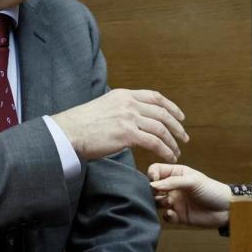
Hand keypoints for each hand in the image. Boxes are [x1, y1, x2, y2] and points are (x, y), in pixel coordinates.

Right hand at [52, 89, 187, 162]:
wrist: (67, 132)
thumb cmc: (81, 124)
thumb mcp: (104, 106)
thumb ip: (120, 109)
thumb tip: (131, 118)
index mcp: (124, 95)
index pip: (155, 97)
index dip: (171, 107)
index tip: (180, 117)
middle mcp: (129, 103)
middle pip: (162, 113)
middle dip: (177, 126)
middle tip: (184, 137)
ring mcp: (129, 118)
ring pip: (160, 129)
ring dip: (172, 142)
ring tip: (177, 152)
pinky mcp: (127, 134)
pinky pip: (154, 142)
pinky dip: (164, 150)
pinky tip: (168, 156)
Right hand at [148, 163, 231, 227]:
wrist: (226, 209)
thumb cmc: (212, 190)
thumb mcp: (193, 181)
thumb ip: (172, 182)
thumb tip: (152, 184)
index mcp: (176, 174)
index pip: (156, 170)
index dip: (151, 175)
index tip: (153, 182)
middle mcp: (173, 187)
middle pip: (153, 188)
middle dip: (151, 192)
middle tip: (156, 195)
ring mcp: (175, 201)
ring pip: (157, 203)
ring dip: (157, 204)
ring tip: (167, 204)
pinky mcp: (179, 216)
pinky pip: (166, 216)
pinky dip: (166, 216)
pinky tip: (172, 214)